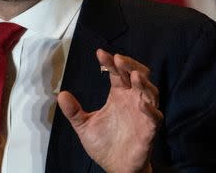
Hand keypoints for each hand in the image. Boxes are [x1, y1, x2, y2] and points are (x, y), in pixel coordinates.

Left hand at [57, 49, 162, 172]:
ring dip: (143, 83)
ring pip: (150, 92)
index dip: (109, 63)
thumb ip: (73, 111)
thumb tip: (60, 94)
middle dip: (131, 66)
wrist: (115, 167)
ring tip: (134, 76)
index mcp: (118, 95)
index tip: (100, 53)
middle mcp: (132, 100)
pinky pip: (155, 117)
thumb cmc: (103, 144)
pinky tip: (142, 103)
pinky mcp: (149, 130)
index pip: (116, 73)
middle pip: (137, 76)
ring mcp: (142, 114)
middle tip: (119, 59)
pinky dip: (150, 109)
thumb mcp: (83, 125)